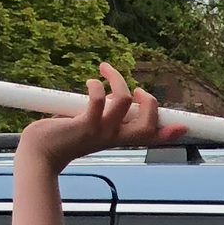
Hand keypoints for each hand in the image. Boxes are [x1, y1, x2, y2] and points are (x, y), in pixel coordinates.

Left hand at [19, 64, 184, 169]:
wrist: (40, 154)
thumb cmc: (62, 138)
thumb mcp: (89, 127)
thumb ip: (100, 114)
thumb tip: (105, 96)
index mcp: (119, 139)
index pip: (151, 138)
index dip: (169, 133)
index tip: (182, 127)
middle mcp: (114, 137)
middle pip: (147, 123)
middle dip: (148, 101)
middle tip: (135, 90)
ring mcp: (100, 131)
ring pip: (122, 102)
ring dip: (117, 80)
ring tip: (106, 70)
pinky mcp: (83, 124)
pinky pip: (97, 99)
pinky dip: (96, 85)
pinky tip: (90, 81)